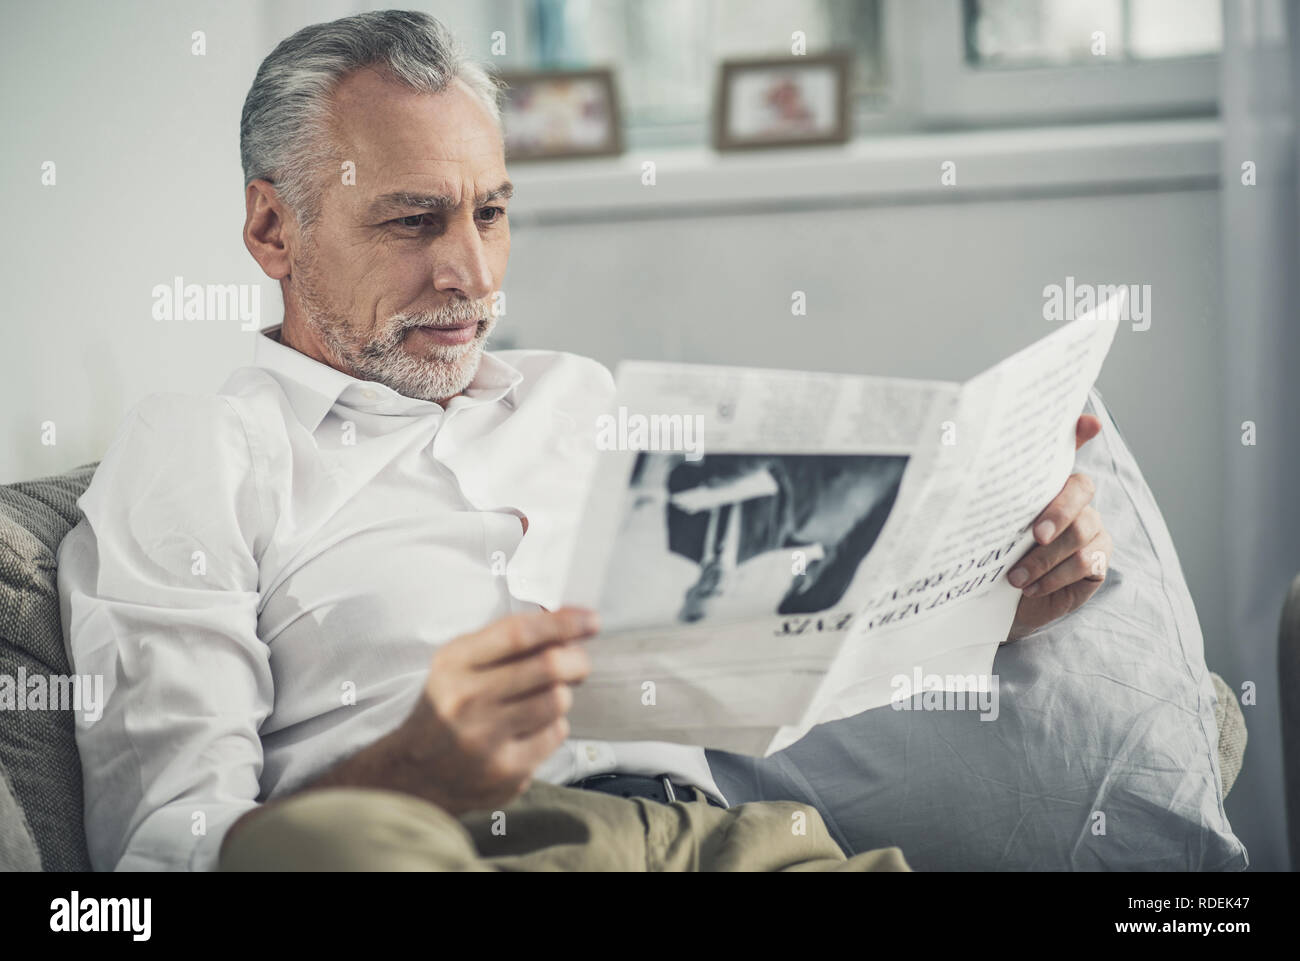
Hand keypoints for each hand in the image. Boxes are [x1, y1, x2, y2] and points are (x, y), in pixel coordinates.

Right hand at [396, 607, 597, 813]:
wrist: (415, 773)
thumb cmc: (448, 707)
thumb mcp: (460, 663)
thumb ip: (506, 641)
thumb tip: (564, 620)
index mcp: (455, 663)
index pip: (519, 633)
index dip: (562, 623)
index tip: (590, 620)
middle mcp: (468, 699)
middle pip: (548, 667)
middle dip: (576, 660)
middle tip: (577, 663)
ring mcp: (486, 739)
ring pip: (557, 700)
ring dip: (562, 694)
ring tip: (545, 697)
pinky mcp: (506, 771)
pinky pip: (555, 734)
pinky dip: (553, 726)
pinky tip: (532, 728)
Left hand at [1004, 415, 1112, 642]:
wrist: (1003, 603)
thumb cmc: (994, 558)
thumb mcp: (984, 528)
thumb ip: (985, 499)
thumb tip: (951, 451)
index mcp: (1047, 485)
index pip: (1068, 449)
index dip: (1080, 432)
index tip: (1090, 423)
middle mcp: (1077, 501)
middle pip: (1082, 489)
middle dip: (1058, 512)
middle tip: (1034, 535)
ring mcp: (1093, 529)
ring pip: (1082, 532)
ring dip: (1045, 558)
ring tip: (1016, 577)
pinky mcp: (1099, 560)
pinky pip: (1087, 563)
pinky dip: (1055, 576)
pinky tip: (1032, 587)